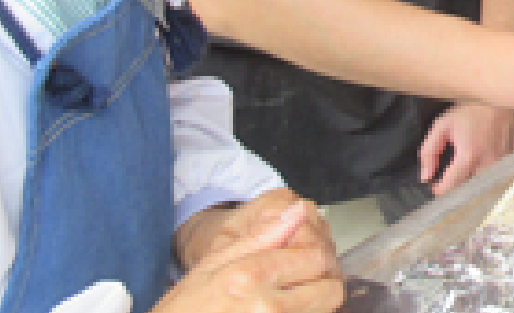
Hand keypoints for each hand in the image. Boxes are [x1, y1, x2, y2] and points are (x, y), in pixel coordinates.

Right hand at [155, 199, 342, 312]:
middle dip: (322, 282)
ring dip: (318, 304)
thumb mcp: (213, 264)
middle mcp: (266, 307)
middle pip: (329, 289)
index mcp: (249, 276)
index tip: (305, 260)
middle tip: (305, 282)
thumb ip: (260, 237)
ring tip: (296, 298)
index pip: (315, 258)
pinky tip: (290, 311)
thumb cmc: (185, 308)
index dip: (315, 256)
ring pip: (325, 311)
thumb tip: (299, 210)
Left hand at [419, 102, 513, 194]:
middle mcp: (489, 164)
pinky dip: (491, 172)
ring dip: (475, 179)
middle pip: (469, 189)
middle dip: (459, 185)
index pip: (451, 188)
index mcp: (469, 157)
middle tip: (453, 174)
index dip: (439, 189)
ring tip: (471, 167)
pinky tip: (487, 158)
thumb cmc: (470, 109)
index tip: (435, 184)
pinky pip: (500, 174)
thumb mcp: (442, 125)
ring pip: (485, 183)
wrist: (501, 95)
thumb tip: (425, 177)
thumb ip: (429, 152)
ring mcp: (505, 163)